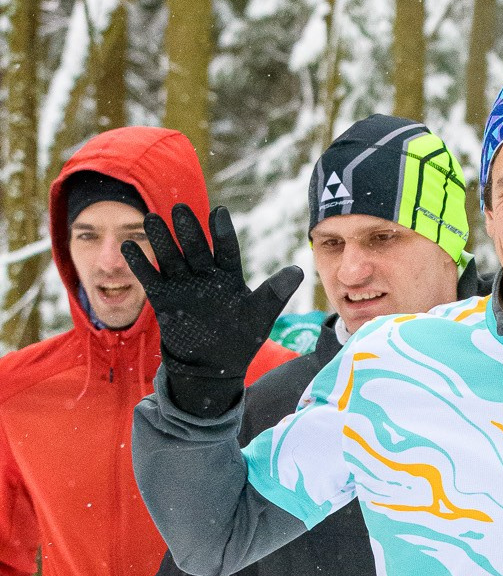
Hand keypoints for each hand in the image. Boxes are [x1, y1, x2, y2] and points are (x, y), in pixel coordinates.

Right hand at [122, 202, 301, 417]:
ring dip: (161, 240)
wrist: (214, 366)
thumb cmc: (241, 339)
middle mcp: (204, 276)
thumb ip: (275, 292)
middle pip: (195, 249)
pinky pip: (151, 278)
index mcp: (228, 276)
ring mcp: (183, 285)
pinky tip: (129, 246)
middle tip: (180, 208)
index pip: (225, 250)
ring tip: (152, 219)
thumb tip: (298, 270)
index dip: (221, 232)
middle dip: (187, 230)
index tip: (218, 212)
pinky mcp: (164, 299)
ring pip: (170, 258)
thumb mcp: (260, 316)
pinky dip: (140, 264)